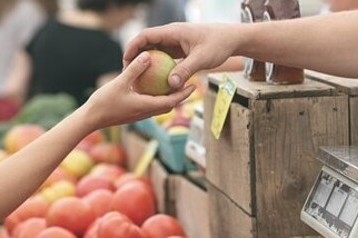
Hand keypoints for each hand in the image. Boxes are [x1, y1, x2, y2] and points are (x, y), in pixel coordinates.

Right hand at [82, 51, 195, 128]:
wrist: (91, 119)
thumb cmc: (104, 102)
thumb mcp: (120, 82)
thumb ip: (135, 69)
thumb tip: (148, 55)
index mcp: (146, 106)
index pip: (171, 101)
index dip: (184, 94)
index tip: (194, 85)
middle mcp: (146, 112)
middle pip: (169, 105)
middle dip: (181, 96)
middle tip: (190, 84)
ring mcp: (140, 114)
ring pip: (160, 106)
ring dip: (170, 97)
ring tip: (175, 84)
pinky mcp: (133, 113)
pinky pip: (150, 105)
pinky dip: (157, 97)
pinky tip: (154, 87)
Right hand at [123, 23, 237, 89]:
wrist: (231, 39)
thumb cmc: (218, 45)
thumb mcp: (202, 59)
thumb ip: (185, 70)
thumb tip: (171, 85)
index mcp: (173, 32)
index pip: (145, 36)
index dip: (133, 47)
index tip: (125, 61)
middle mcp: (171, 35)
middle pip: (146, 44)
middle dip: (135, 57)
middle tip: (127, 73)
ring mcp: (175, 42)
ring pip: (155, 51)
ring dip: (146, 63)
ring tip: (138, 79)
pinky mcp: (180, 50)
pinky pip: (164, 58)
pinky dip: (158, 68)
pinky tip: (155, 82)